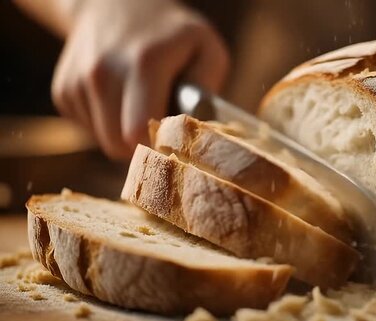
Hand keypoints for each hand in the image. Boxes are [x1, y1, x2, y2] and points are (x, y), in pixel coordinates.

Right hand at [51, 0, 228, 158]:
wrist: (117, 5)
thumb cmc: (172, 35)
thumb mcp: (207, 49)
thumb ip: (208, 88)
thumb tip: (199, 126)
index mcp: (143, 64)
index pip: (138, 133)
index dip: (159, 146)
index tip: (175, 139)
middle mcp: (102, 72)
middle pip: (119, 146)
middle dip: (144, 145)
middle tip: (162, 125)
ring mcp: (77, 82)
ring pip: (104, 141)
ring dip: (125, 135)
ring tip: (141, 106)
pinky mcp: (62, 92)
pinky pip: (90, 131)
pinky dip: (107, 124)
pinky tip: (120, 100)